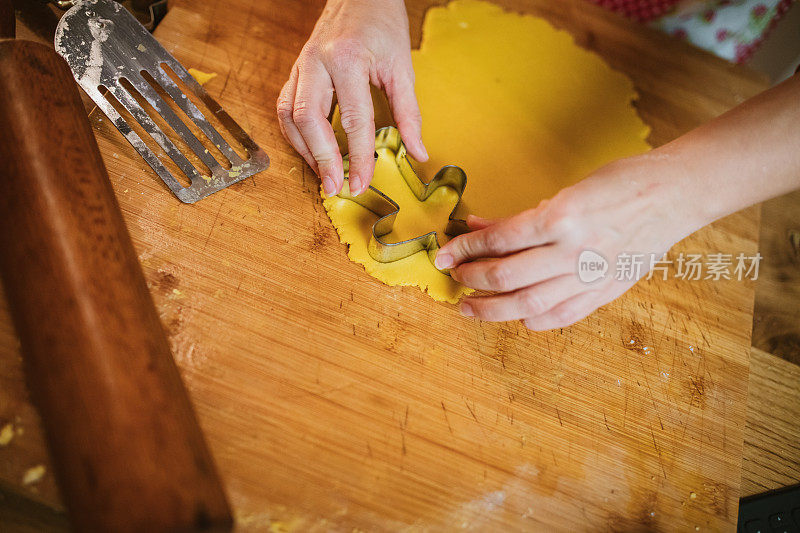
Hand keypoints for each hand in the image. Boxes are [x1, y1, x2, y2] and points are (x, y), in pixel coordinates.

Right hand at [277, 0, 427, 196]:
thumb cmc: (382, 24)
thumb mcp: (402, 67)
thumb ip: (409, 113)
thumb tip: (418, 153)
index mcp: (347, 59)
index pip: (353, 119)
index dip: (359, 156)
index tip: (362, 183)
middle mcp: (317, 62)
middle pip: (309, 119)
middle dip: (322, 158)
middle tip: (335, 186)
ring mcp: (302, 65)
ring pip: (289, 115)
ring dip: (304, 150)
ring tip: (322, 174)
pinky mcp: (296, 70)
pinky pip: (285, 107)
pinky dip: (295, 134)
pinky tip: (310, 151)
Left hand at [434, 155, 701, 330]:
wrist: (677, 195)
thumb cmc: (622, 182)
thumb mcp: (567, 189)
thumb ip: (521, 216)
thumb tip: (479, 225)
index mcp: (562, 217)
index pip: (499, 240)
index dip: (465, 248)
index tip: (444, 253)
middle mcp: (573, 251)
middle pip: (506, 277)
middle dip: (471, 279)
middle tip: (452, 277)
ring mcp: (590, 276)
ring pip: (528, 305)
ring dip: (491, 309)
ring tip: (469, 307)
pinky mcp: (605, 292)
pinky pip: (562, 317)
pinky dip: (534, 321)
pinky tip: (517, 317)